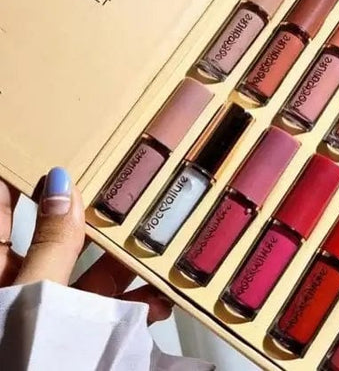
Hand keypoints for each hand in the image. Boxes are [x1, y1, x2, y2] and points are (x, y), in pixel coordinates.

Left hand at [0, 167, 172, 323]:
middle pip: (59, 238)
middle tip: (121, 190)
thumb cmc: (18, 354)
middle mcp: (24, 285)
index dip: (23, 178)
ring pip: (90, 274)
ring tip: (154, 244)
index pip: (4, 211)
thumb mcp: (34, 293)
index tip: (52, 153)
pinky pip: (108, 312)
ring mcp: (52, 312)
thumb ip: (52, 245)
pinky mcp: (79, 335)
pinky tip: (157, 300)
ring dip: (124, 263)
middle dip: (93, 216)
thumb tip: (63, 186)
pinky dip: (135, 306)